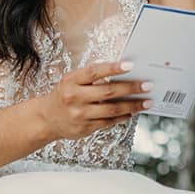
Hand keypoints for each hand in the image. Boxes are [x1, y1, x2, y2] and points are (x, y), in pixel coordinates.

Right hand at [38, 61, 152, 139]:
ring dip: (132, 105)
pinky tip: (132, 112)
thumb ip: (92, 76)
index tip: (131, 65)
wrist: (47, 119)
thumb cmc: (65, 95)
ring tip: (146, 102)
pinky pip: (108, 122)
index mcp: (71, 80)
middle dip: (131, 88)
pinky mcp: (85, 128)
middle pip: (108, 91)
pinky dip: (123, 117)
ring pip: (111, 109)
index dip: (113, 68)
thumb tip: (122, 70)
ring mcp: (80, 114)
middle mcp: (74, 97)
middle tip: (148, 85)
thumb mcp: (72, 80)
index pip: (95, 71)